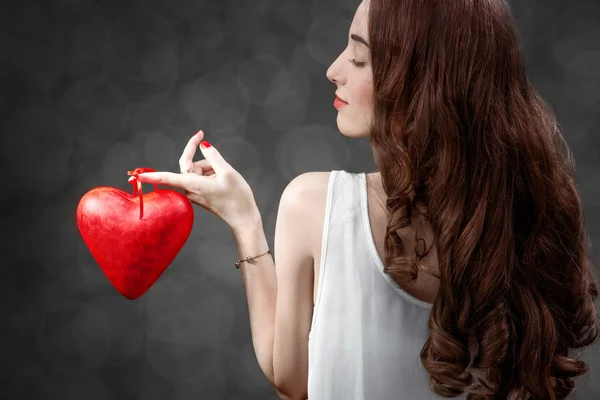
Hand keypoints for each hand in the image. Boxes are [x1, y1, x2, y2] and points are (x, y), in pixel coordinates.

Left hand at [132, 130, 260, 232]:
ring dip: (212, 168)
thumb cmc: (237, 197)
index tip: (135, 177)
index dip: (151, 176)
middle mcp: (191, 190)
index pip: (167, 178)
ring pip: (199, 170)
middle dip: (207, 161)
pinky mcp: (200, 194)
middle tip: (209, 147)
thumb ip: (213, 156)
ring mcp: (195, 193)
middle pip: (191, 165)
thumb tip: (203, 146)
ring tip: (226, 179)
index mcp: (194, 185)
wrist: (244, 218)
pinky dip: (213, 174)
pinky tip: (224, 182)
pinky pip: (202, 177)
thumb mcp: (228, 172)